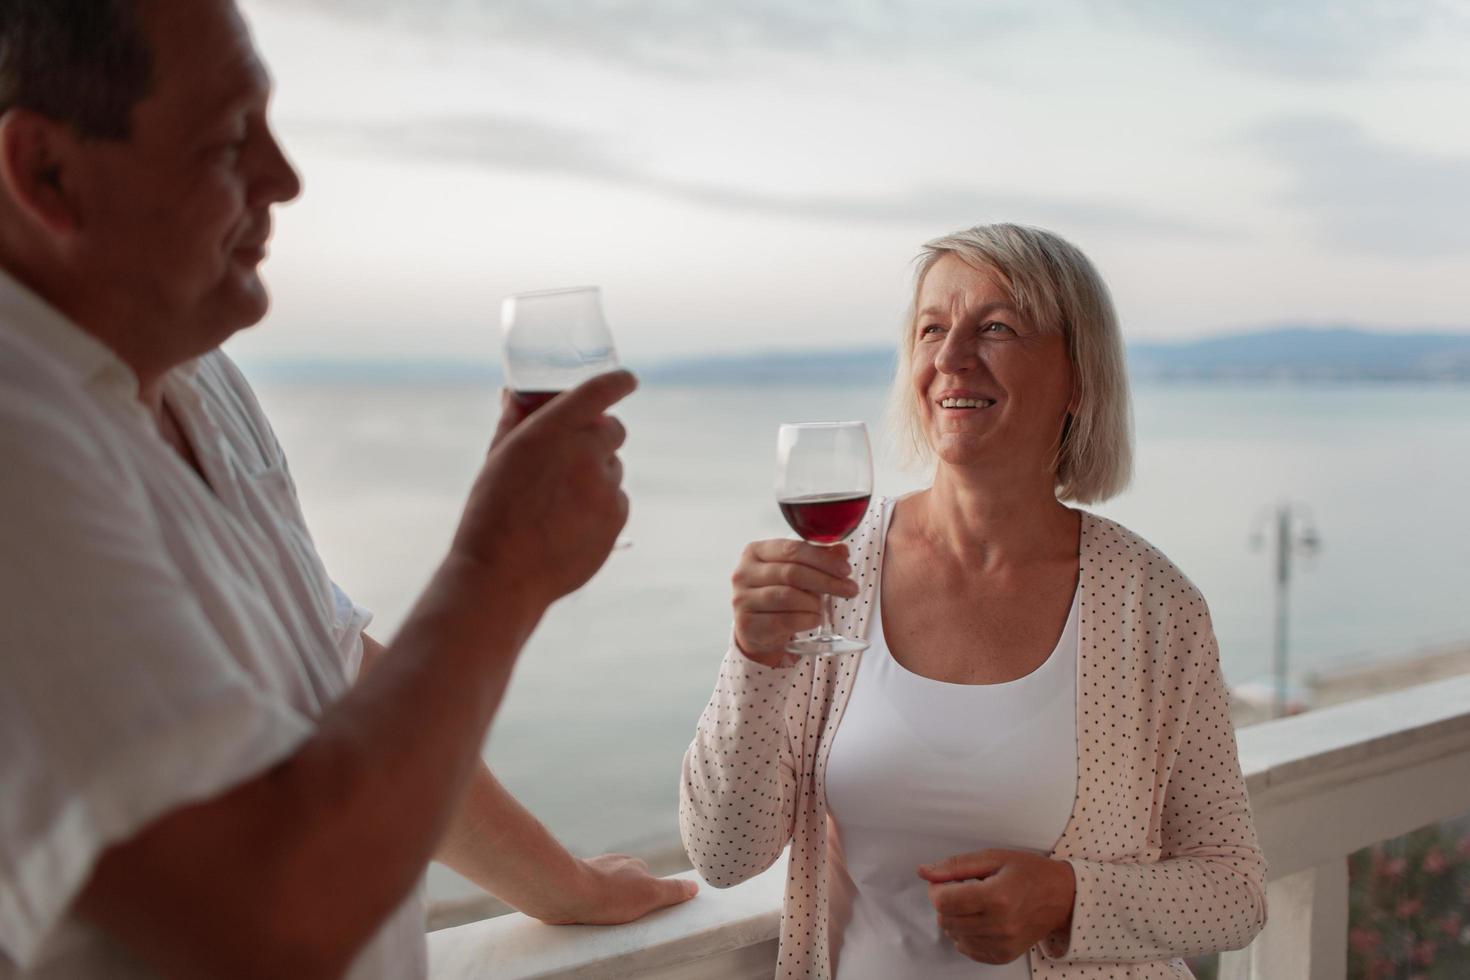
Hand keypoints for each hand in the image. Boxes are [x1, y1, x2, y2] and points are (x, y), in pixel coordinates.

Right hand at [451, 371, 634, 607]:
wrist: (501, 576)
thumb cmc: (490, 514)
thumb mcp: (496, 459)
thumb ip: (513, 421)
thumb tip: (515, 394)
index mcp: (551, 431)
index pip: (598, 391)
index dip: (617, 381)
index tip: (627, 379)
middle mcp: (584, 453)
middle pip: (614, 430)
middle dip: (599, 435)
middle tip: (576, 453)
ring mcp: (604, 488)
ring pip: (614, 468)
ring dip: (596, 473)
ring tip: (560, 501)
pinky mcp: (616, 518)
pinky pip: (617, 500)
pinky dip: (601, 506)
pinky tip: (570, 524)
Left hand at [541, 854, 698, 925]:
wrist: (565, 892)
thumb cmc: (609, 894)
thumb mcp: (650, 894)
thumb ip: (673, 891)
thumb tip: (694, 887)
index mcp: (632, 863)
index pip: (648, 882)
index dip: (648, 900)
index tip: (645, 914)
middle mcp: (612, 864)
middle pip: (626, 887)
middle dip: (626, 903)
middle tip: (625, 922)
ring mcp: (590, 873)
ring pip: (604, 893)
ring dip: (605, 906)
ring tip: (604, 923)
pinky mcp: (572, 885)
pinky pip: (585, 898)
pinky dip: (588, 907)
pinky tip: (587, 919)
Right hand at [730, 539, 857, 667]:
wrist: (757, 630)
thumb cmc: (778, 595)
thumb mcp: (795, 572)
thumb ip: (817, 559)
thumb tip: (842, 551)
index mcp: (755, 551)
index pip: (792, 549)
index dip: (822, 558)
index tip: (846, 569)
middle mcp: (743, 573)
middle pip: (792, 573)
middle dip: (826, 581)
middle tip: (850, 589)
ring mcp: (742, 599)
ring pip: (789, 596)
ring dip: (814, 602)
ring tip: (823, 607)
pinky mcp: (747, 624)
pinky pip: (786, 620)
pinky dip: (807, 619)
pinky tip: (814, 619)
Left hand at [917, 850, 1075, 964]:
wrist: (1061, 897)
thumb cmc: (1029, 873)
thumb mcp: (993, 857)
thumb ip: (955, 865)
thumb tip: (924, 872)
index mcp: (996, 896)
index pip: (943, 902)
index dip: (936, 889)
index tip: (944, 881)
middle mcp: (999, 925)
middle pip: (945, 920)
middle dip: (945, 903)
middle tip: (962, 890)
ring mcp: (1002, 944)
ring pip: (953, 935)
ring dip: (955, 918)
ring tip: (975, 904)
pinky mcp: (1003, 955)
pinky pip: (967, 949)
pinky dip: (966, 934)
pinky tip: (981, 920)